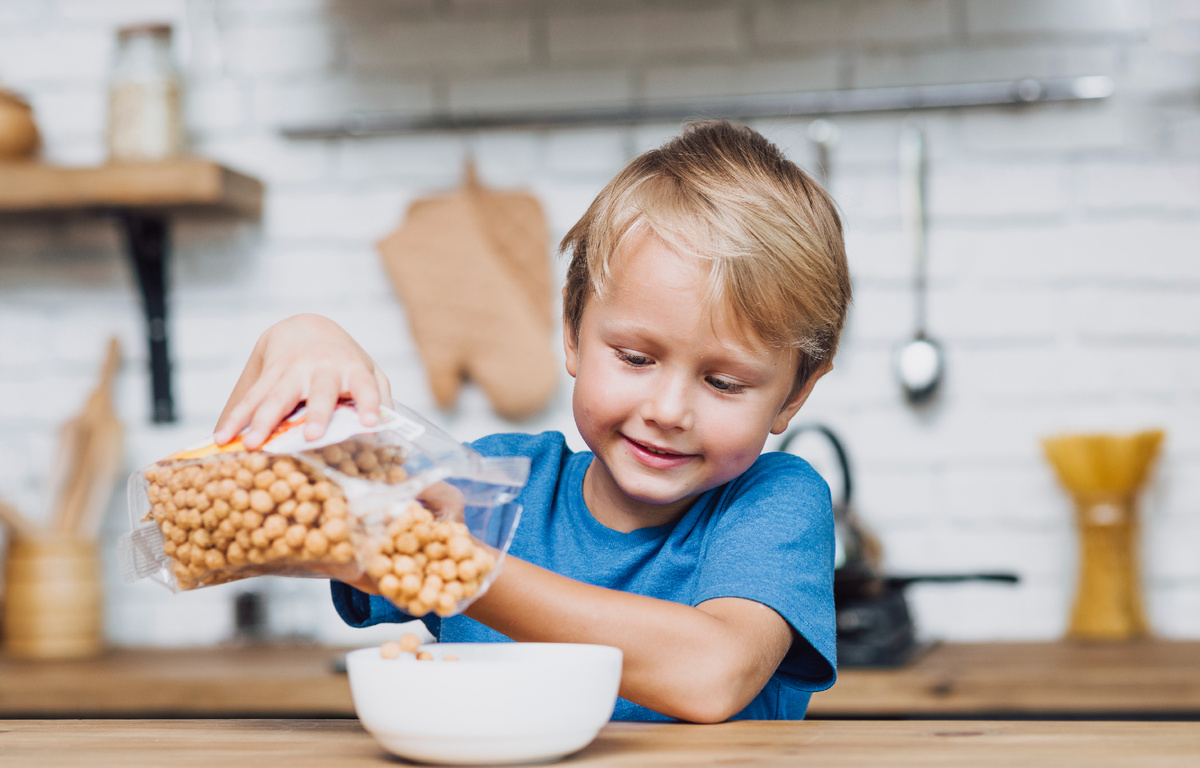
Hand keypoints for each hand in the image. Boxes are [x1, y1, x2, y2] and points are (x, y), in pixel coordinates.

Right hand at [214, 314, 392, 449]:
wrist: (304, 327)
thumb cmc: (343, 361)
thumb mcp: (368, 371)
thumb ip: (380, 396)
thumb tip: (390, 427)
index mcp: (352, 370)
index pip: (365, 387)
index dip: (369, 403)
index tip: (371, 423)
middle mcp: (322, 369)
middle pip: (320, 393)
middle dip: (318, 414)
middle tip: (314, 435)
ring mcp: (292, 371)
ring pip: (276, 397)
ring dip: (263, 421)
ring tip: (251, 444)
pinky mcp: (267, 376)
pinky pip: (249, 399)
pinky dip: (234, 419)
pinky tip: (220, 437)